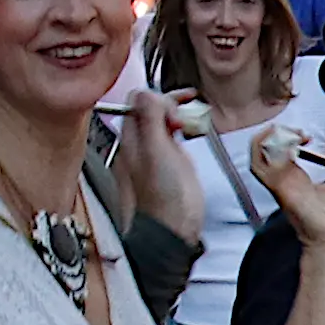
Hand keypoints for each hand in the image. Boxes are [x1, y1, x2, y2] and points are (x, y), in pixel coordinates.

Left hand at [119, 97, 205, 246]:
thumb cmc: (166, 200)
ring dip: (179, 115)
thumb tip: (147, 92)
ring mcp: (154, 155)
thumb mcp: (157, 152)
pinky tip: (193, 132)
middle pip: (151, 109)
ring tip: (193, 120)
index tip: (177, 110)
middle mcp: (139, 145)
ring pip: (163, 121)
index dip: (160, 98)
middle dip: (171, 104)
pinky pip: (172, 136)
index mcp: (130, 139)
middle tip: (189, 112)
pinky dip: (183, 129)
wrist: (174, 233)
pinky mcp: (169, 165)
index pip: (139, 101)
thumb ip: (151, 120)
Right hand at [255, 123, 324, 257]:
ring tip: (294, 137)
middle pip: (259, 149)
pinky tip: (294, 147)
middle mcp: (282, 181)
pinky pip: (265, 169)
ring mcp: (280, 187)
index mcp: (293, 178)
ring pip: (256, 156)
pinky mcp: (282, 192)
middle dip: (275, 133)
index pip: (274, 150)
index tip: (306, 136)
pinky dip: (275, 153)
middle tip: (298, 133)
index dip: (285, 135)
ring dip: (272, 140)